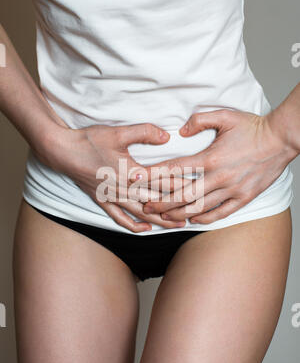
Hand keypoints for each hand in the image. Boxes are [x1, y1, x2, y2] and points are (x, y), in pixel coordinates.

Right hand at [37, 122, 185, 231]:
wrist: (63, 152)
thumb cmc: (90, 141)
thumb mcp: (119, 133)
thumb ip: (145, 132)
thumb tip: (167, 136)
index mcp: (130, 172)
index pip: (161, 180)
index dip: (181, 185)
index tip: (198, 189)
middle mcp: (124, 189)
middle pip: (156, 200)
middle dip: (177, 207)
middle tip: (197, 212)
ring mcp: (113, 197)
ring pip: (142, 213)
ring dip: (161, 220)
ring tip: (178, 225)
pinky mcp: (103, 201)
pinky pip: (120, 218)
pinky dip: (133, 226)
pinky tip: (145, 229)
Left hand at [130, 109, 295, 223]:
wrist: (281, 139)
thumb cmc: (253, 127)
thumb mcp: (225, 116)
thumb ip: (200, 121)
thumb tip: (181, 131)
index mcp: (210, 158)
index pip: (175, 169)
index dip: (155, 176)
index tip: (140, 181)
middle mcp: (219, 177)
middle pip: (183, 194)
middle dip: (162, 202)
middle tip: (146, 206)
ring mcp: (232, 190)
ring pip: (200, 207)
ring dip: (179, 214)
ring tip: (164, 217)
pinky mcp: (244, 197)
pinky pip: (221, 212)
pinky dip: (206, 218)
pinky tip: (194, 220)